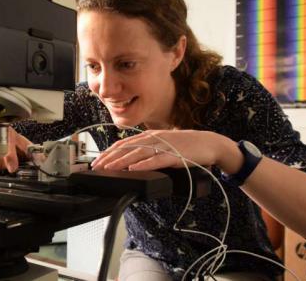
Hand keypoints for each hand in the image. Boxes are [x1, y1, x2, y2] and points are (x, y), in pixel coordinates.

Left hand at [91, 129, 232, 171]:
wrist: (209, 143)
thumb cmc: (186, 146)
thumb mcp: (163, 145)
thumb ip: (148, 149)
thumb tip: (131, 160)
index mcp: (150, 137)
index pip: (123, 144)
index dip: (109, 153)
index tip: (97, 162)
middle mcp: (154, 139)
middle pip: (127, 148)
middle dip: (110, 158)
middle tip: (96, 167)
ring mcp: (164, 146)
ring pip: (138, 153)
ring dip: (121, 162)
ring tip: (109, 168)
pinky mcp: (174, 155)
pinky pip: (157, 160)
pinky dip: (144, 165)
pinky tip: (134, 169)